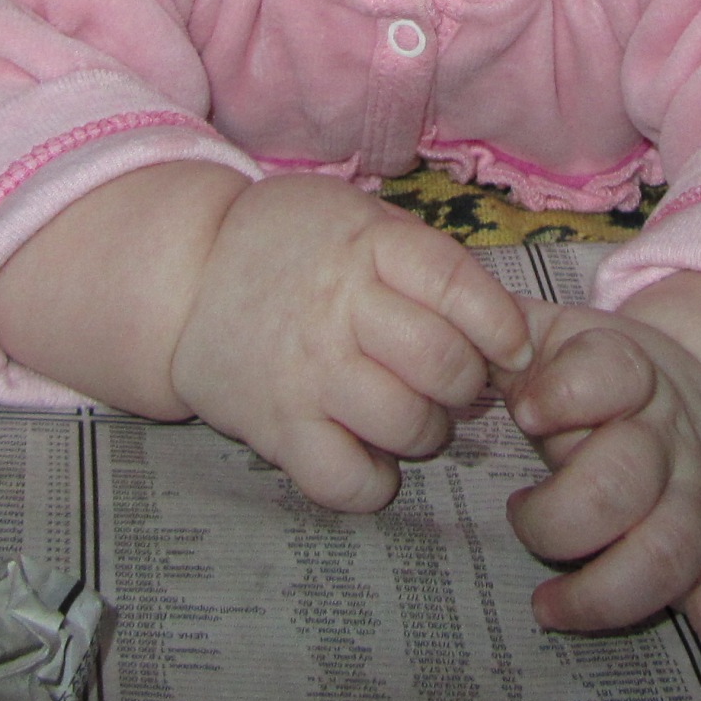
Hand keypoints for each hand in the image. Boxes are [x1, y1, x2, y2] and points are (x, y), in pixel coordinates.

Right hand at [168, 174, 533, 512]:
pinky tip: (373, 458)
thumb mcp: (359, 217)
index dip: (500, 325)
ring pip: (407, 424)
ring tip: (414, 417)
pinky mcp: (277, 429)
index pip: (457, 286)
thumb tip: (503, 320)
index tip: (511, 348)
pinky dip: (375, 483)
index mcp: (366, 246)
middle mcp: (337, 309)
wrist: (189, 273)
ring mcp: (306, 373)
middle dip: (466, 383)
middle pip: (442, 363)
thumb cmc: (293, 242)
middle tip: (451, 383)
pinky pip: (347, 481)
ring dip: (429, 433)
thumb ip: (424, 258)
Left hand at [497, 298, 700, 700]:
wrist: (695, 385)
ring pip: (669, 551)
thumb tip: (449, 334)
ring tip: (550, 606)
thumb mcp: (553, 330)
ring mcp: (698, 501)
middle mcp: (669, 439)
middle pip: (625, 480)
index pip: (611, 373)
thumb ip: (498, 325)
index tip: (526, 409)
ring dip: (607, 590)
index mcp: (628, 372)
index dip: (567, 393)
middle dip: (561, 513)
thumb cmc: (592, 370)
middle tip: (520, 519)